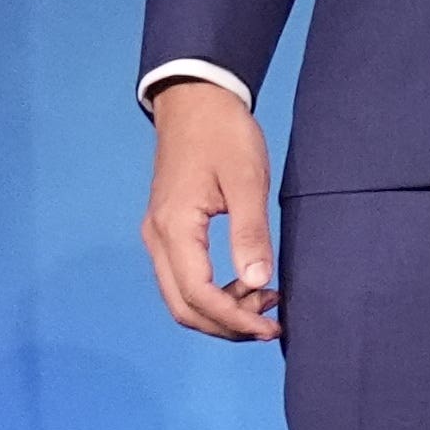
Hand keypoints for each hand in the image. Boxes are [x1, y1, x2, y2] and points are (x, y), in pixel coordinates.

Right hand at [141, 79, 280, 342]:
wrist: (195, 101)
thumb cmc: (223, 134)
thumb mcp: (247, 180)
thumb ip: (250, 233)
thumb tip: (258, 282)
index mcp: (175, 228)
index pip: (198, 295)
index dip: (234, 320)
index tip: (271, 328)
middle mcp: (158, 238)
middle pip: (183, 307)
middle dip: (226, 326)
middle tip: (271, 326)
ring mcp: (159, 236)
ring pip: (182, 297)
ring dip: (221, 311)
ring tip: (266, 303)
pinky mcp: (169, 231)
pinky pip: (185, 279)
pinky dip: (215, 293)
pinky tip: (249, 285)